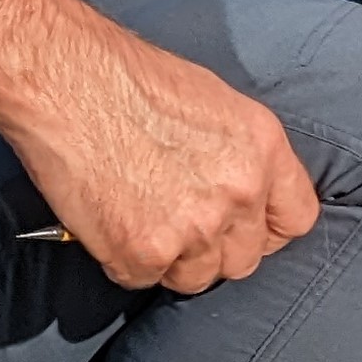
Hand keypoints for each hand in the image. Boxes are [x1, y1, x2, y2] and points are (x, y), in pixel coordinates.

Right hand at [0, 0, 317, 293]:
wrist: (65, 81)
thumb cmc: (132, 81)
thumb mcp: (218, 105)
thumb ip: (243, 157)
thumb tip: (247, 197)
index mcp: (264, 150)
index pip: (296, 221)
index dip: (267, 230)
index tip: (244, 229)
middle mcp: (239, 193)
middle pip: (246, 259)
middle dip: (215, 250)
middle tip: (178, 224)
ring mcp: (194, 229)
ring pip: (197, 278)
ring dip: (172, 261)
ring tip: (139, 216)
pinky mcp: (143, 254)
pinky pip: (145, 280)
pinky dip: (125, 260)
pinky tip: (110, 220)